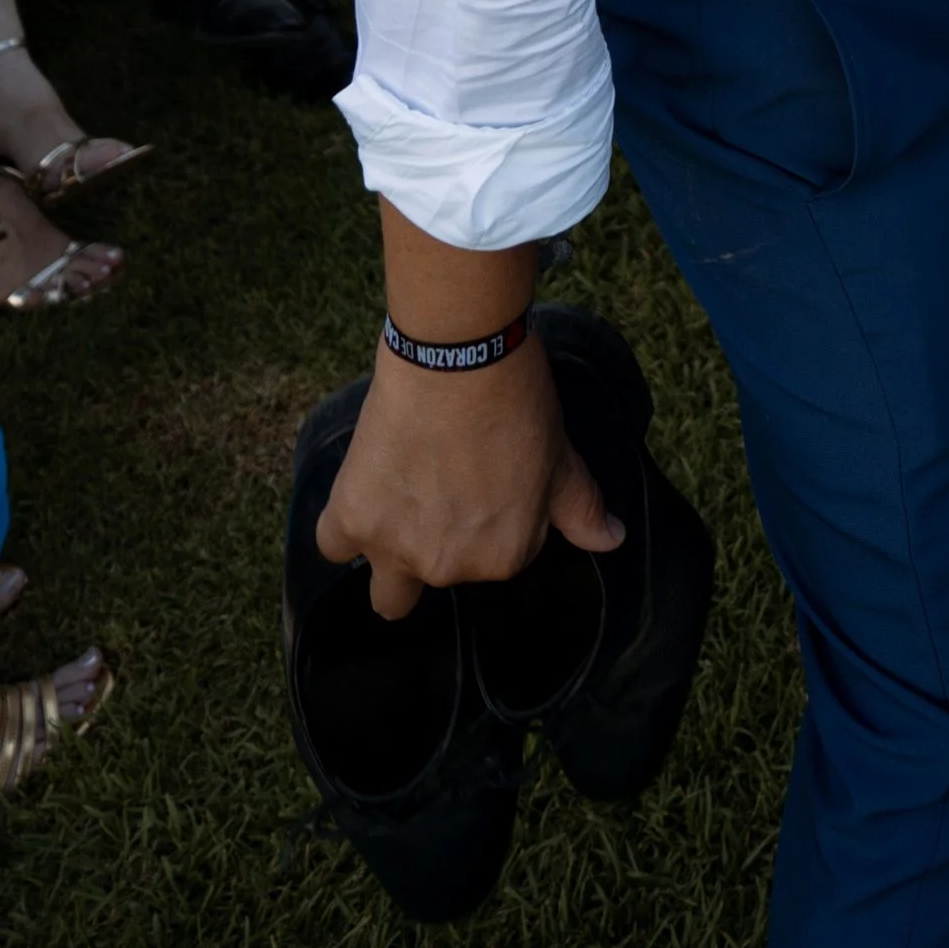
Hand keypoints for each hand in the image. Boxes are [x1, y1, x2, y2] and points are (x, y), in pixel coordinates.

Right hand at [314, 331, 623, 622]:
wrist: (461, 357)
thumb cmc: (518, 401)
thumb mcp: (562, 457)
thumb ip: (582, 509)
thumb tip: (613, 541)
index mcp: (505, 557)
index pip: (495, 556)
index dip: (491, 517)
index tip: (485, 475)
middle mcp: (450, 567)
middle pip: (440, 572)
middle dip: (442, 540)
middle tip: (444, 481)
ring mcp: (397, 548)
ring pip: (388, 590)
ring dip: (392, 555)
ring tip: (401, 500)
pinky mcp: (353, 518)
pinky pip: (335, 545)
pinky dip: (344, 526)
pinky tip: (362, 492)